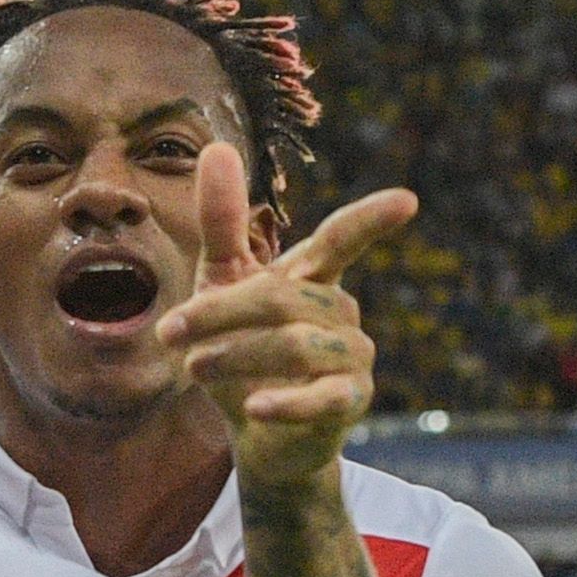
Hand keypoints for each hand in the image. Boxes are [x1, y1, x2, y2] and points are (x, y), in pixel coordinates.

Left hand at [158, 143, 416, 485]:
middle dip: (221, 312)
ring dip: (236, 354)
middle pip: (283, 298)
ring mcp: (352, 357)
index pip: (341, 241)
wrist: (255, 430)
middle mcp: (341, 311)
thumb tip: (217, 146)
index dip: (369, 221)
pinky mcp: (347, 402)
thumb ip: (222, 222)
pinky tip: (255, 407)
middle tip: (170, 332)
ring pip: (298, 344)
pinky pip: (325, 397)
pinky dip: (287, 403)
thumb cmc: (241, 347)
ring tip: (193, 368)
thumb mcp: (222, 281)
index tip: (406, 202)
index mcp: (313, 277)